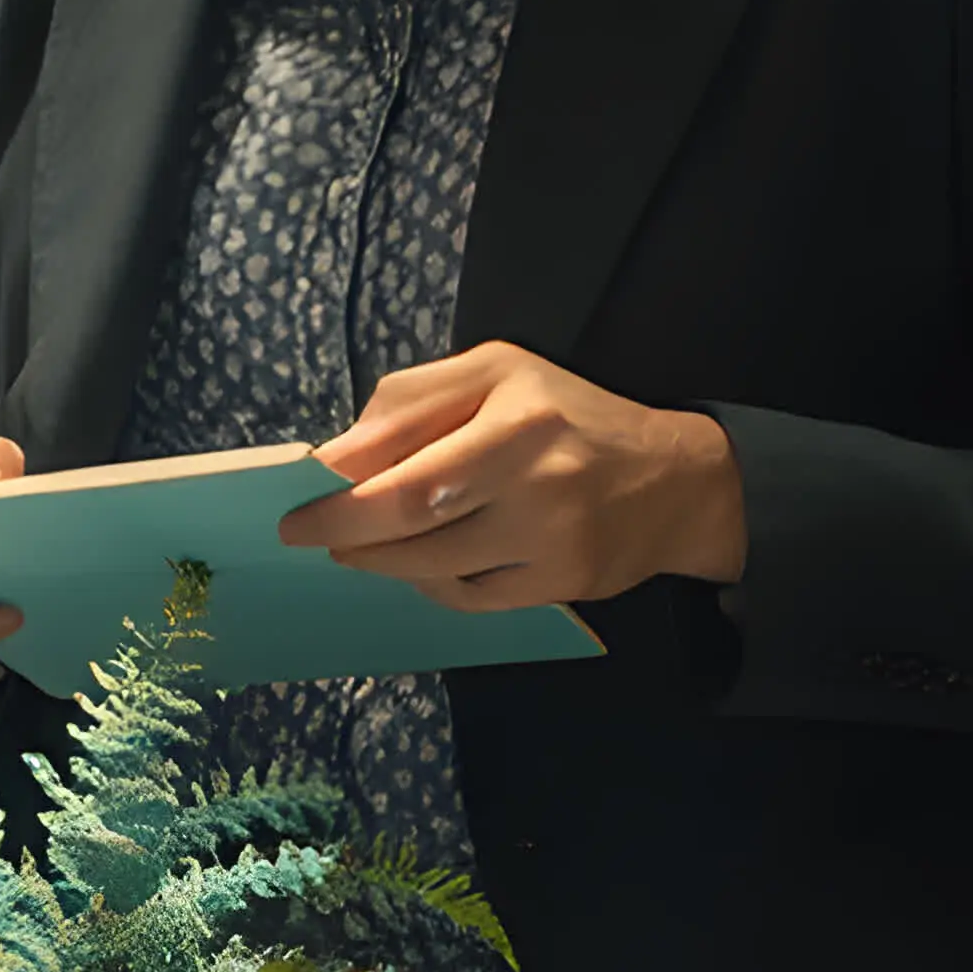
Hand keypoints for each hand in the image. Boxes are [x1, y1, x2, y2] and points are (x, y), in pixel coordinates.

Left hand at [281, 341, 745, 606]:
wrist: (678, 480)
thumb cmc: (567, 415)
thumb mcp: (494, 374)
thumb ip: (411, 403)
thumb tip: (338, 455)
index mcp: (515, 416)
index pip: (405, 463)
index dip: (339, 491)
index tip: (295, 503)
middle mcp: (538, 479)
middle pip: (411, 520)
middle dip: (344, 532)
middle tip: (306, 536)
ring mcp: (553, 539)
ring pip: (434, 567)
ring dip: (380, 561)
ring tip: (355, 548)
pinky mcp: (563, 584)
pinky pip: (471, 597)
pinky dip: (433, 584)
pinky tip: (420, 565)